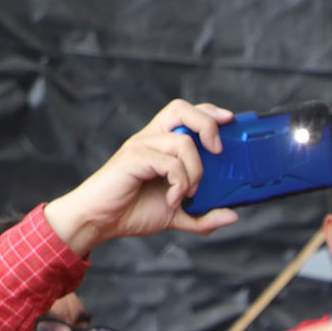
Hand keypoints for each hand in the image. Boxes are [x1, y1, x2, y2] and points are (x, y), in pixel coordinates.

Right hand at [44, 100, 238, 252]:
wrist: (99, 221)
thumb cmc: (132, 211)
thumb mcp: (176, 215)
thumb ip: (204, 217)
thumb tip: (233, 216)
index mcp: (161, 144)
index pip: (186, 113)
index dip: (209, 112)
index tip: (230, 121)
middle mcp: (151, 138)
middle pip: (182, 109)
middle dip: (208, 125)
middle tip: (218, 152)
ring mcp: (141, 146)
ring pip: (183, 142)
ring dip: (195, 171)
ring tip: (188, 194)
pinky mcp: (133, 158)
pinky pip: (169, 162)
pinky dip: (179, 183)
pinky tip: (173, 199)